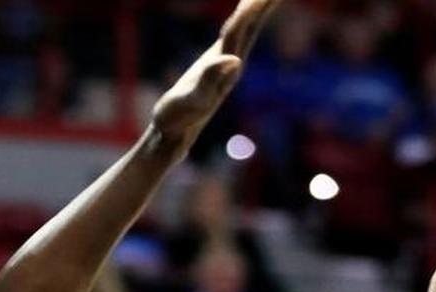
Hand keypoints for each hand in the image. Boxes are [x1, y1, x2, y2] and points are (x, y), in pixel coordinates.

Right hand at [151, 0, 281, 147]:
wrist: (173, 135)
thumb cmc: (176, 119)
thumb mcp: (190, 100)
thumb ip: (210, 80)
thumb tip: (234, 60)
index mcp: (225, 67)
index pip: (240, 30)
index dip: (249, 9)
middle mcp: (230, 63)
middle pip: (251, 26)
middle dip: (262, 5)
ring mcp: (224, 65)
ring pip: (245, 30)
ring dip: (254, 11)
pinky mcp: (215, 67)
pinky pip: (232, 37)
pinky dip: (239, 22)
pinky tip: (239, 17)